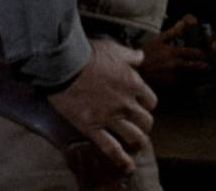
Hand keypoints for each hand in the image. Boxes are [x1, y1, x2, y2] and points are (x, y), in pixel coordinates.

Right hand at [48, 38, 157, 173]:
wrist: (64, 64)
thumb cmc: (88, 54)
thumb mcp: (114, 49)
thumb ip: (130, 56)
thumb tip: (140, 56)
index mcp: (133, 84)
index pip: (151, 101)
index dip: (147, 105)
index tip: (141, 106)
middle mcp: (126, 103)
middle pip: (146, 121)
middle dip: (145, 124)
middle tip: (140, 126)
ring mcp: (110, 117)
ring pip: (134, 136)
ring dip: (138, 141)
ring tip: (137, 145)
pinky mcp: (93, 128)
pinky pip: (111, 147)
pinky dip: (121, 158)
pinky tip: (127, 165)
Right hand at [140, 14, 215, 86]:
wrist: (135, 72)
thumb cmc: (145, 55)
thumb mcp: (158, 41)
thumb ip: (172, 32)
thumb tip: (183, 23)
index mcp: (174, 52)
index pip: (196, 53)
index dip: (204, 53)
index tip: (206, 54)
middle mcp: (176, 65)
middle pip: (198, 66)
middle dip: (205, 65)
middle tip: (209, 64)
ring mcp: (174, 77)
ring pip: (194, 76)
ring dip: (200, 75)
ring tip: (204, 73)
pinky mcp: (171, 86)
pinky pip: (186, 85)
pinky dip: (191, 83)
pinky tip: (193, 81)